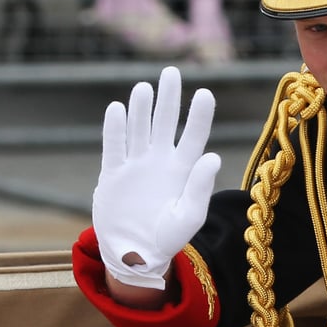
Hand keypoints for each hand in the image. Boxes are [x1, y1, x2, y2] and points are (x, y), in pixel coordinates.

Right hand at [92, 65, 220, 289]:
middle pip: (165, 122)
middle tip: (170, 72)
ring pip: (138, 128)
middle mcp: (160, 161)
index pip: (193, 135)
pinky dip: (115, 128)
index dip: (199, 115)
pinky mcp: (113, 173)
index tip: (204, 92)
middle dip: (168, 98)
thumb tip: (213, 156)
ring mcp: (136, 165)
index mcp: (183, 170)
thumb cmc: (168, 238)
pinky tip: (117, 108)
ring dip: (141, 108)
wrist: (135, 254)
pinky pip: (114, 145)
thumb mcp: (189, 217)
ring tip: (144, 88)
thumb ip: (200, 187)